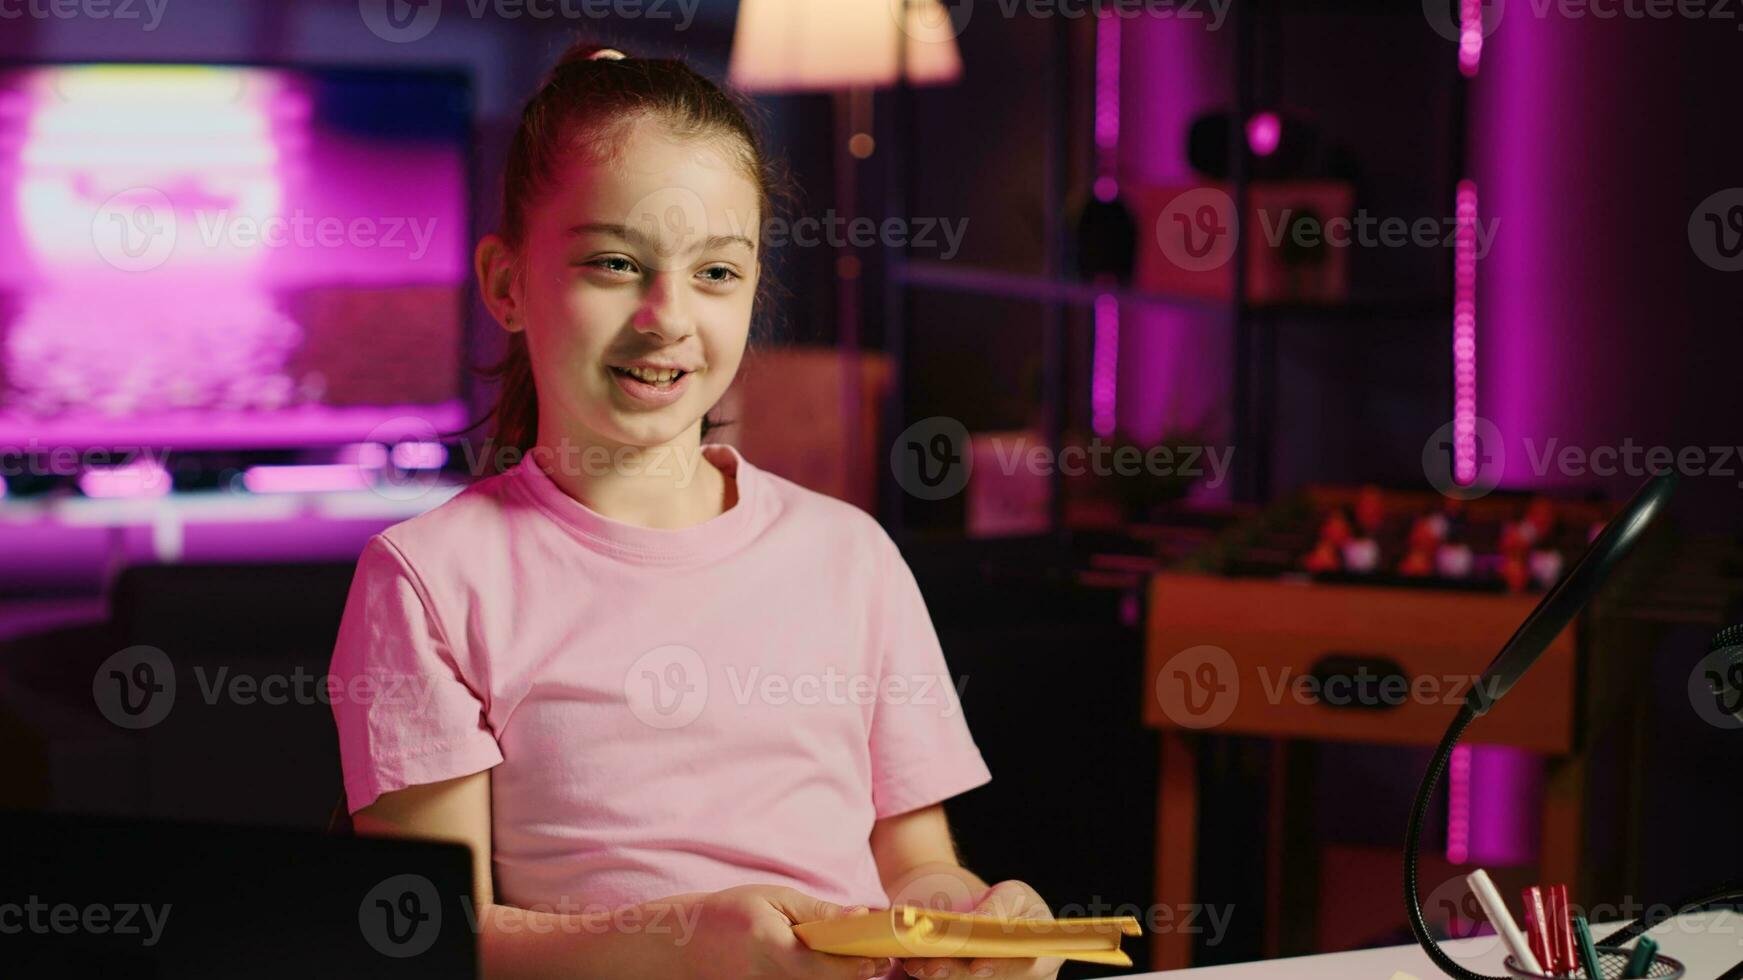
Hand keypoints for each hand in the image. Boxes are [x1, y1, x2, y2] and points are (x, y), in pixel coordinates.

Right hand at [676, 884, 891, 979]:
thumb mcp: (773, 899)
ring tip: (854, 957)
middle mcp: (770, 979)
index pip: (826, 966)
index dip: (858, 964)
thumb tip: (861, 916)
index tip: (882, 954)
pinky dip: (819, 976)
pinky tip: (825, 963)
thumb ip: (818, 912)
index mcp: (771, 947)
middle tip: (878, 956)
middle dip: (857, 971)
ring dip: (839, 974)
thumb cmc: (729, 914)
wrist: (685, 946)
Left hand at [898, 879, 1063, 979]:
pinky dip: (932, 975)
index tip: (977, 965)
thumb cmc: (1010, 904)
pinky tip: (914, 965)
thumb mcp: (1012, 895)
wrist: (989, 915)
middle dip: (959, 974)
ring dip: (940, 976)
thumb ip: (998, 908)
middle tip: (931, 966)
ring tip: (915, 964)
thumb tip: (973, 923)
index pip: (1030, 967)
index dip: (1004, 968)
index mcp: (1046, 956)